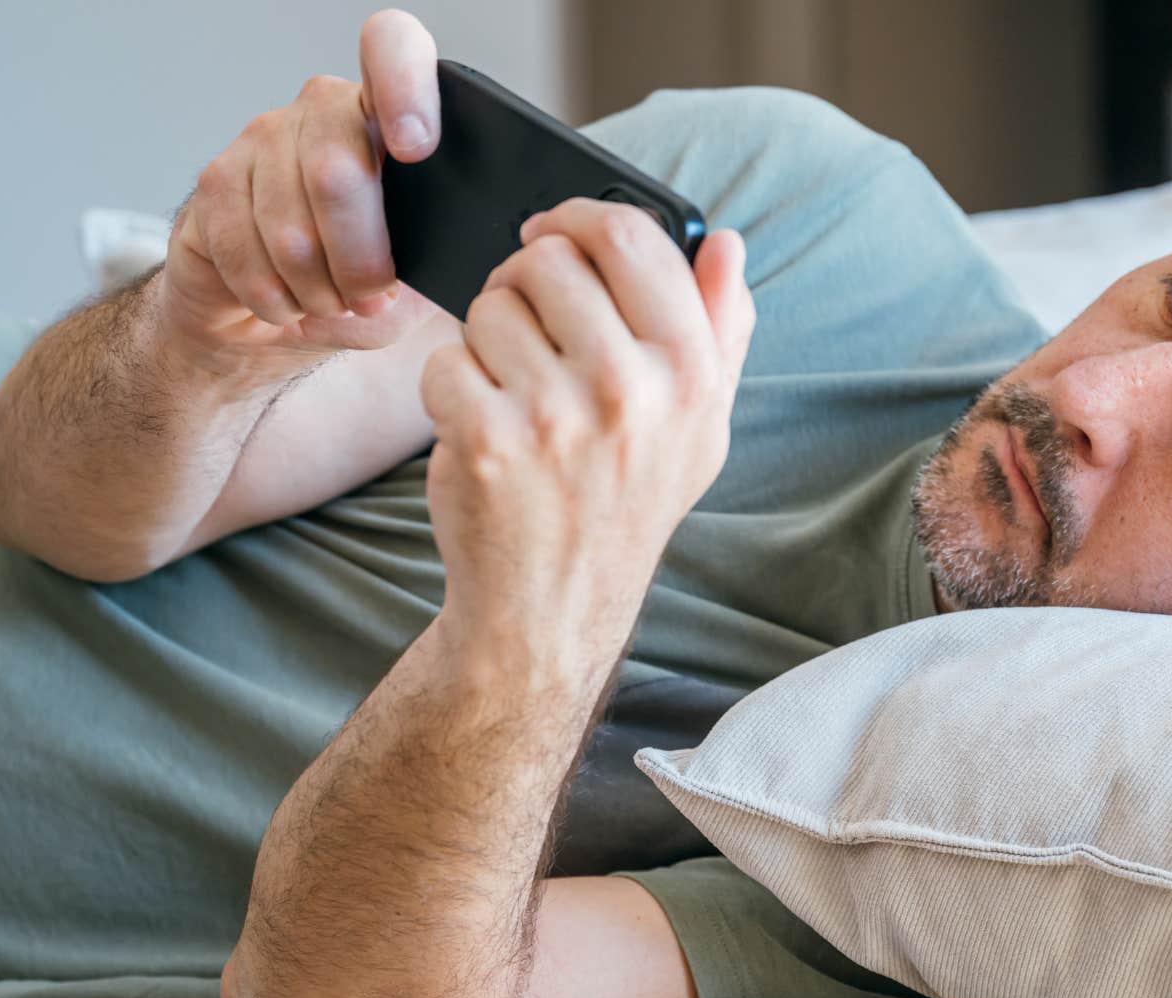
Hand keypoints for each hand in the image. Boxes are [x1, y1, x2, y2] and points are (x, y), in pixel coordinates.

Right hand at [158, 9, 440, 372]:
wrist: (280, 316)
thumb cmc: (360, 287)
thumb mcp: (420, 275)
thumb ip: (439, 249)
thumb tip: (461, 243)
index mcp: (387, 114)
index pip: (392, 50)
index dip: (404, 88)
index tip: (415, 148)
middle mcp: (323, 109)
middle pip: (338, 174)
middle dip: (361, 263)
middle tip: (370, 298)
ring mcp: (263, 138)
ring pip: (290, 230)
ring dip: (317, 291)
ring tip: (329, 303)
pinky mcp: (215, 180)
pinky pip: (244, 251)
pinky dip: (274, 299)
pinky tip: (287, 303)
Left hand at [418, 199, 755, 648]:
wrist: (554, 608)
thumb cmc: (626, 501)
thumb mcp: (699, 423)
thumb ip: (721, 328)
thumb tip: (725, 240)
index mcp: (690, 373)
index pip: (631, 238)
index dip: (580, 216)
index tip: (552, 231)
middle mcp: (631, 391)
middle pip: (548, 260)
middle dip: (522, 280)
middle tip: (525, 324)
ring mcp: (557, 418)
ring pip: (490, 305)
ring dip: (486, 337)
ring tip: (509, 388)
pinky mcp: (488, 442)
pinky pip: (446, 358)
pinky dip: (450, 386)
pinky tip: (479, 426)